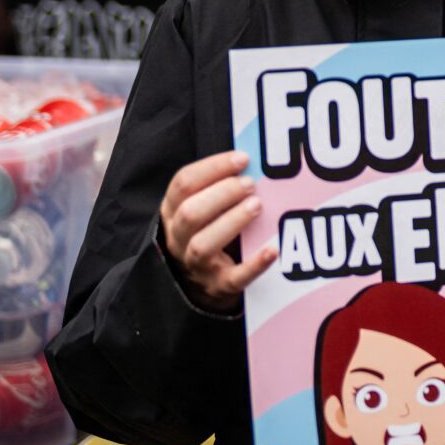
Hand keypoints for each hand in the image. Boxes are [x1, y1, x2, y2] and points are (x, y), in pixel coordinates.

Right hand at [159, 150, 277, 313]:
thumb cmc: (208, 232)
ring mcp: (196, 265)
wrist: (201, 285)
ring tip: (257, 205)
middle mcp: (178, 238)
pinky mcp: (219, 286)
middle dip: (222, 194)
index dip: (213, 168)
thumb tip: (251, 161)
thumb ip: (217, 187)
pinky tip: (272, 249)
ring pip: (203, 245)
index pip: (183, 184)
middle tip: (250, 184)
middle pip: (190, 214)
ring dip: (231, 222)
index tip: (243, 159)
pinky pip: (235, 278)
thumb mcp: (201, 209)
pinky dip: (254, 264)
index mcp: (172, 212)